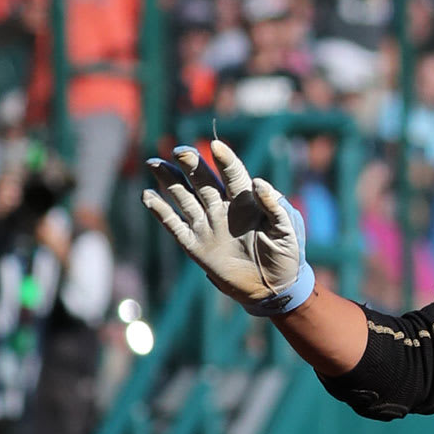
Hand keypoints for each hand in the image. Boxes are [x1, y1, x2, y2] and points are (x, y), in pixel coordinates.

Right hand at [142, 138, 314, 316]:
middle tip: (180, 150)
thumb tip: (259, 183)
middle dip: (192, 164)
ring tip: (155, 162)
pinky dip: (160, 211)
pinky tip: (147, 196)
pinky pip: (175, 225)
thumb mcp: (286, 231)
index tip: (216, 146)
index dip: (225, 160)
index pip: (233, 174)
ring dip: (169, 180)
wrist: (272, 288)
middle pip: (203, 181)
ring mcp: (208, 226)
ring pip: (184, 197)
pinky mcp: (195, 245)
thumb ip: (275, 207)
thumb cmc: (285, 256)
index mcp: (247, 202)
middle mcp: (223, 209)